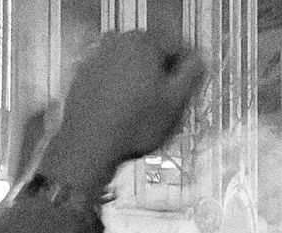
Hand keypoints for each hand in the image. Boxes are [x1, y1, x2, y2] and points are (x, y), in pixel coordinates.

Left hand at [43, 32, 205, 194]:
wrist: (89, 143)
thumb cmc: (136, 124)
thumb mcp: (177, 101)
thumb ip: (193, 73)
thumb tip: (198, 59)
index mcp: (144, 42)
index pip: (178, 45)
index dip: (188, 68)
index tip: (189, 88)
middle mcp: (118, 41)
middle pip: (153, 52)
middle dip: (163, 73)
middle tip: (169, 102)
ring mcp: (97, 56)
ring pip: (132, 64)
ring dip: (142, 81)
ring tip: (146, 109)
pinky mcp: (83, 75)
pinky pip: (111, 76)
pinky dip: (121, 88)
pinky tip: (124, 110)